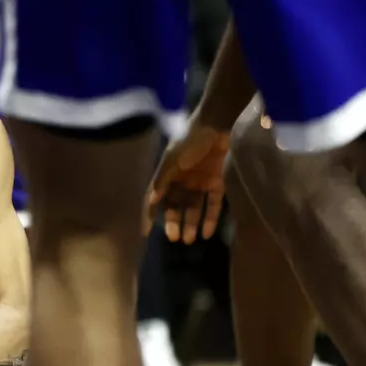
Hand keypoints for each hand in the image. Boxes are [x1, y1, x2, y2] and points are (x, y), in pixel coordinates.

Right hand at [148, 120, 230, 242]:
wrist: (217, 124)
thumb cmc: (190, 140)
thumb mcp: (173, 159)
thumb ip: (162, 180)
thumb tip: (151, 201)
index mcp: (169, 174)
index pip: (157, 198)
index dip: (151, 214)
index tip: (147, 232)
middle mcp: (183, 181)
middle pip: (176, 206)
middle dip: (174, 222)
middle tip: (174, 239)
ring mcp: (201, 183)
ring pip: (194, 208)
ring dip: (191, 224)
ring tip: (189, 240)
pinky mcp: (217, 183)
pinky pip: (213, 204)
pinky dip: (210, 218)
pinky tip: (207, 232)